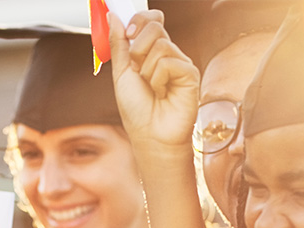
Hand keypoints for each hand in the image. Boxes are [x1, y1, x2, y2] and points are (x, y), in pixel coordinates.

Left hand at [109, 10, 199, 154]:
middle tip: (138, 71)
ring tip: (152, 89)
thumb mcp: (121, 73)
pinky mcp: (190, 73)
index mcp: (150, 51)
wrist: (150, 135)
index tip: (129, 32)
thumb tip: (112, 16)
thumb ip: (119, 44)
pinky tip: (163, 93)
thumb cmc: (137, 109)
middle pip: (154, 26)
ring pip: (160, 45)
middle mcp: (167, 53)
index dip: (140, 19)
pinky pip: (169, 62)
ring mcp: (180, 62)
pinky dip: (158, 80)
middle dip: (138, 49)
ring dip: (146, 71)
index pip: (151, 19)